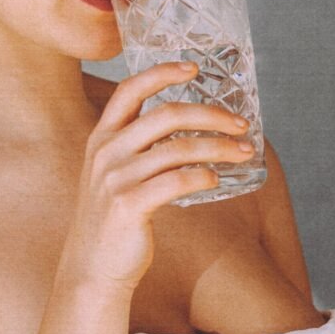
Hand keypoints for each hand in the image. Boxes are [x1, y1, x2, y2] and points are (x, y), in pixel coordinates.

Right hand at [58, 62, 253, 293]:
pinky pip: (175, 181)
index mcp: (102, 135)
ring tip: (242, 151)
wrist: (92, 266)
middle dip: (209, 113)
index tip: (193, 67)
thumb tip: (189, 123)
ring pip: (177, 148)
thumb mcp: (114, 170)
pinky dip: (201, 176)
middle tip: (239, 121)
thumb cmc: (113, 215)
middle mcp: (106, 150)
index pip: (130, 89)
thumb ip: (138, 144)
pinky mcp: (127, 205)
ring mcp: (115, 177)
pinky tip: (215, 178)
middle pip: (165, 114)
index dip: (162, 72)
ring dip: (217, 147)